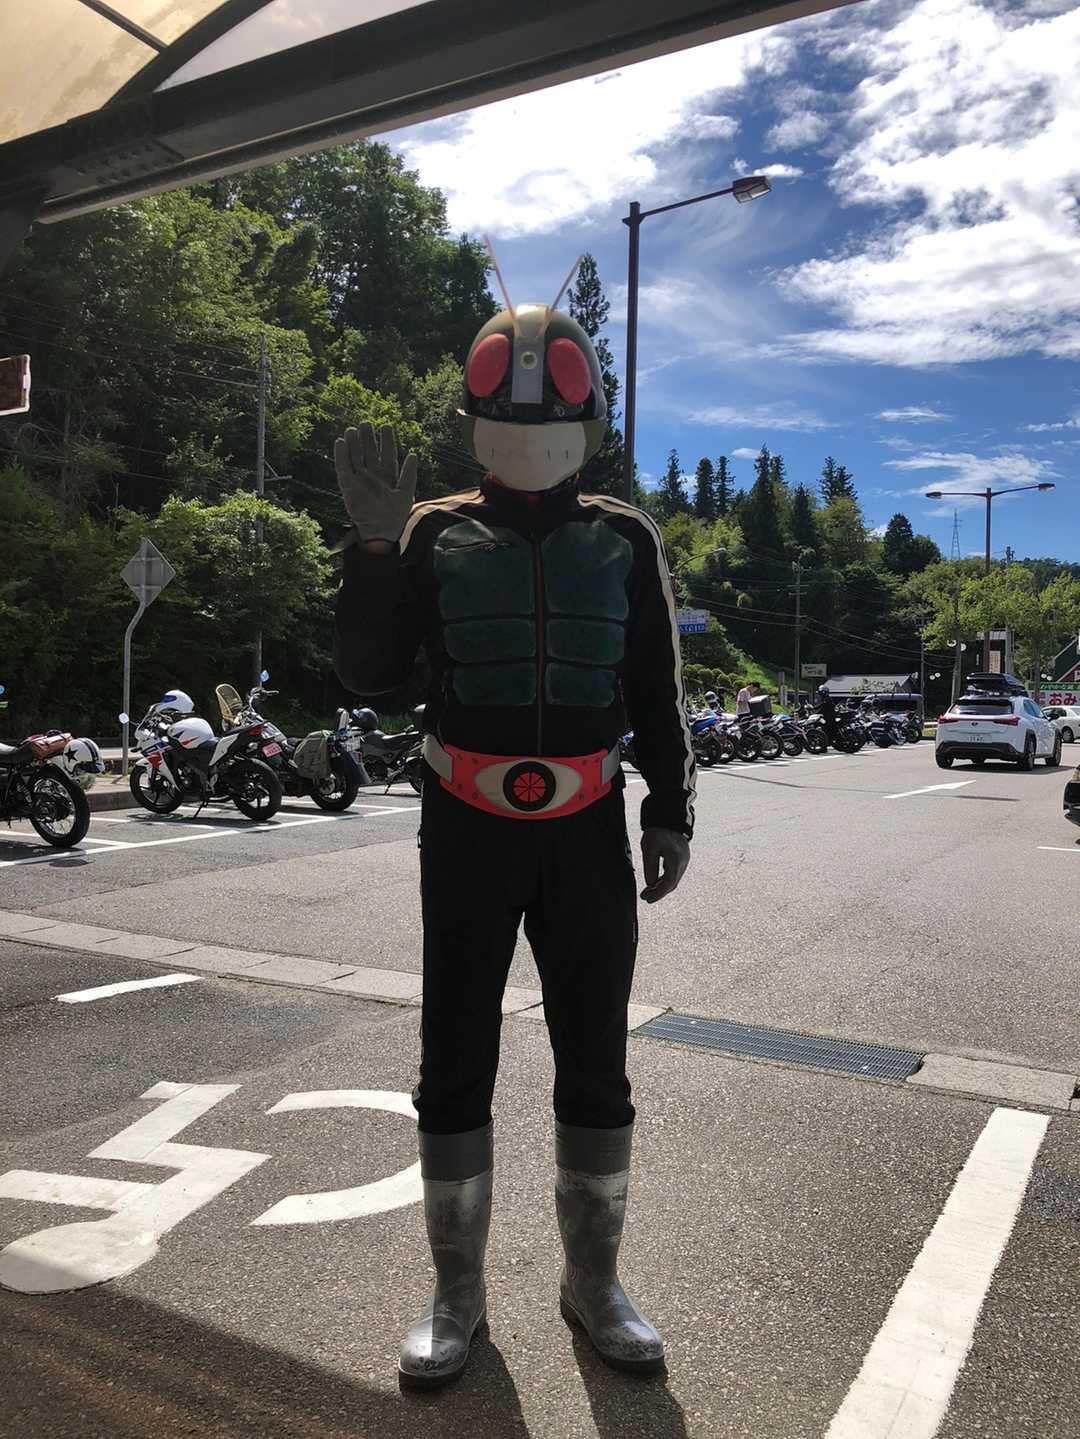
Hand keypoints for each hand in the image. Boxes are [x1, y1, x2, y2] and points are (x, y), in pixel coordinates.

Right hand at [334, 423, 417, 543]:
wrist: (380, 531)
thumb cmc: (396, 516)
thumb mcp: (406, 492)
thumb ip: (409, 473)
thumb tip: (413, 454)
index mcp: (388, 476)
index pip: (387, 453)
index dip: (387, 440)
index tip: (386, 426)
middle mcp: (373, 475)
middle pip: (369, 452)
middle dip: (368, 438)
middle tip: (366, 423)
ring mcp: (360, 479)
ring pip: (356, 456)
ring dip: (354, 443)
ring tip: (352, 429)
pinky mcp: (347, 485)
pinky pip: (343, 467)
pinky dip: (341, 455)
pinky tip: (340, 442)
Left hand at [640, 827, 689, 903]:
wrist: (668, 817)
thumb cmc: (657, 832)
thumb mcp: (649, 849)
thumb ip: (650, 868)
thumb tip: (650, 885)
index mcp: (676, 860)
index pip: (668, 884)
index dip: (657, 894)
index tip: (646, 898)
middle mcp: (683, 862)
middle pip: (672, 884)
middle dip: (659, 892)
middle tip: (645, 897)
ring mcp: (684, 859)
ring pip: (673, 879)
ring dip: (661, 886)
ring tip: (648, 891)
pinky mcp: (682, 857)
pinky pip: (674, 873)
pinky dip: (665, 879)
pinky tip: (655, 882)